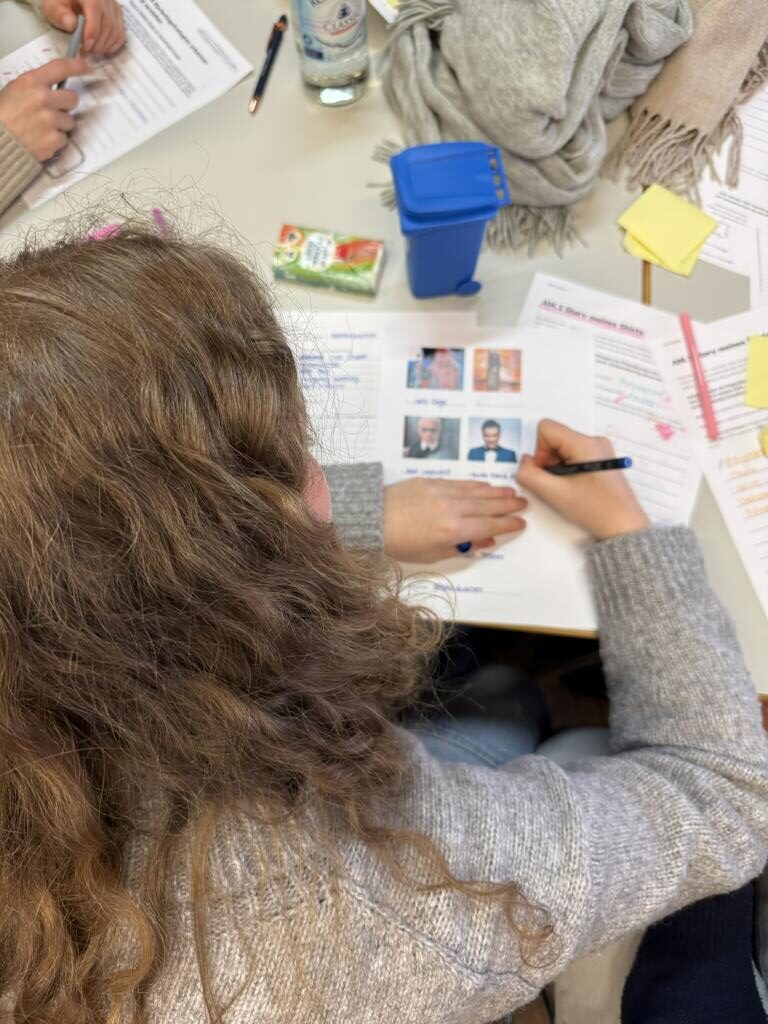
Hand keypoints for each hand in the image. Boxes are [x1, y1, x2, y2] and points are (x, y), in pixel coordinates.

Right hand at [0, 59, 86, 161]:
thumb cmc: (3, 115)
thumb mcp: (14, 90)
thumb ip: (35, 86)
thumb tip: (53, 87)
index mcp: (31, 82)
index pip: (60, 68)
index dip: (76, 66)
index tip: (85, 66)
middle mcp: (43, 98)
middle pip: (73, 98)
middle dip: (66, 105)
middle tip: (54, 110)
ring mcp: (50, 120)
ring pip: (70, 121)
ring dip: (60, 125)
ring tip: (42, 128)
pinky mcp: (54, 139)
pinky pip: (64, 139)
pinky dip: (55, 141)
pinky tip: (41, 139)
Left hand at [41, 0, 124, 54]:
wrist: (71, 1)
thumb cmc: (61, 3)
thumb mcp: (52, 6)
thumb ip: (59, 14)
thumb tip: (72, 24)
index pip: (95, 8)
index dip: (92, 30)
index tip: (86, 46)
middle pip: (108, 22)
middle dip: (98, 42)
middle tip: (86, 53)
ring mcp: (114, 6)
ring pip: (115, 31)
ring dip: (104, 46)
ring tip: (91, 51)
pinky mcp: (118, 15)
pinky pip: (121, 34)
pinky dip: (112, 46)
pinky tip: (102, 50)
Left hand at [383, 478, 527, 562]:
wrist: (370, 519)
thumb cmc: (398, 544)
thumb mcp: (431, 554)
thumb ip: (460, 547)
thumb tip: (485, 541)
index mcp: (452, 530)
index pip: (489, 526)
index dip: (508, 524)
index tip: (520, 523)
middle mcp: (451, 508)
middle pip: (488, 505)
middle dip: (508, 505)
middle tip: (524, 504)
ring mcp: (442, 492)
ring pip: (477, 491)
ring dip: (497, 492)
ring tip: (512, 493)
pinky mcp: (432, 482)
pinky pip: (461, 482)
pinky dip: (476, 484)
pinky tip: (486, 486)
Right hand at [516, 419, 649, 540]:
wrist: (623, 526)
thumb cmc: (592, 508)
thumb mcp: (554, 493)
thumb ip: (529, 475)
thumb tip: (524, 462)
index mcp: (584, 442)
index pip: (546, 429)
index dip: (539, 451)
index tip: (549, 474)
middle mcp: (594, 440)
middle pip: (555, 438)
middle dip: (549, 461)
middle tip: (559, 485)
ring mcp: (600, 449)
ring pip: (563, 448)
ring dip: (558, 467)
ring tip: (570, 488)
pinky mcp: (603, 460)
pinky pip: (574, 456)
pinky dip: (569, 470)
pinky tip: (577, 487)